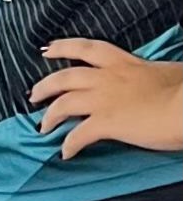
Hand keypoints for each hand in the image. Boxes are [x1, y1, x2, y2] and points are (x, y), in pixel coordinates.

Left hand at [31, 40, 182, 158]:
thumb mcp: (166, 72)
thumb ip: (150, 74)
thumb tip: (156, 77)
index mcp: (125, 63)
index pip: (89, 49)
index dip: (64, 47)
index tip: (47, 49)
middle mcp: (109, 78)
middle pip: (65, 77)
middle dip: (45, 85)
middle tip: (33, 95)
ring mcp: (104, 100)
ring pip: (63, 104)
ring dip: (49, 116)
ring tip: (42, 126)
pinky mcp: (106, 123)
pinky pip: (77, 136)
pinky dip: (68, 145)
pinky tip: (66, 153)